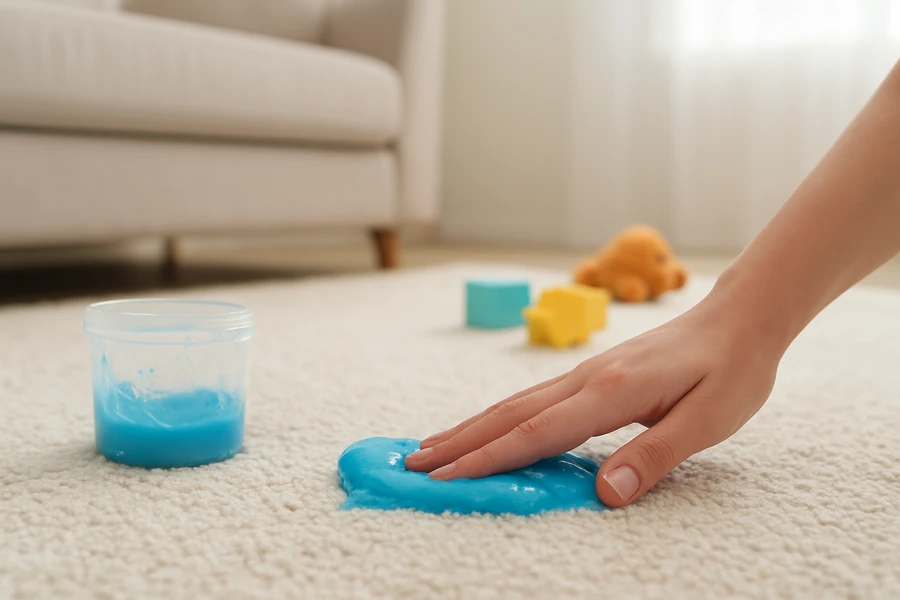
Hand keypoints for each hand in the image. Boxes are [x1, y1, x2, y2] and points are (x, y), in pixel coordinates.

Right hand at [405, 293, 782, 506]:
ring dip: (471, 427)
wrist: (739, 318)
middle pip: (509, 414)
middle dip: (459, 442)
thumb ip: (652, 458)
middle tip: (413, 463)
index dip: (488, 459)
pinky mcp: (592, 374)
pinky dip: (499, 416)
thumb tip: (602, 495)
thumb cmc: (730, 371)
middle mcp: (587, 379)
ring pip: (514, 403)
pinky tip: (489, 426)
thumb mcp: (706, 422)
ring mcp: (586, 373)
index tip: (445, 478)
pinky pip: (532, 399)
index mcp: (610, 392)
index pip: (536, 433)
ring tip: (433, 445)